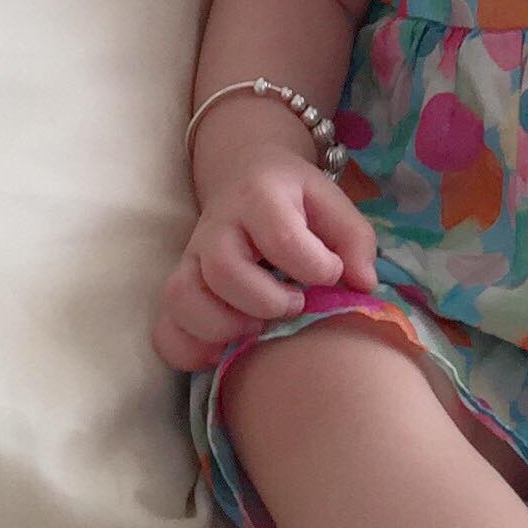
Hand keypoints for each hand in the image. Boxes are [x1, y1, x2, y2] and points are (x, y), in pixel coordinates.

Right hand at [150, 152, 378, 372]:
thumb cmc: (294, 199)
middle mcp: (218, 226)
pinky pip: (165, 326)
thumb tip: (362, 284)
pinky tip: (222, 352)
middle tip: (293, 305)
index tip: (330, 274)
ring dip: (223, 326)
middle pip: (224, 269)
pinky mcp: (179, 286)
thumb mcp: (331, 202)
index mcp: (260, 197)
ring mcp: (191, 257)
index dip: (313, 265)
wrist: (244, 175)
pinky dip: (189, 349)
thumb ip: (354, 239)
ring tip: (256, 330)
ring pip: (183, 297)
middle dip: (266, 301)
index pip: (280, 236)